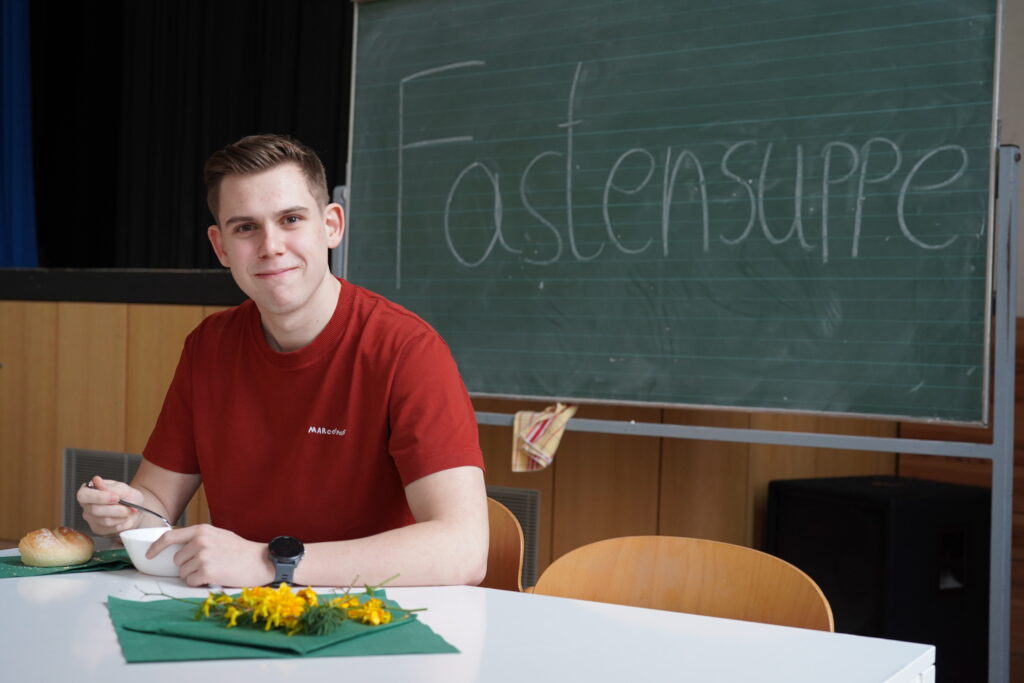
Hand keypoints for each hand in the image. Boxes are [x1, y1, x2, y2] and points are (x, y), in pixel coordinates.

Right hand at [77, 475, 145, 536]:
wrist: (135, 508)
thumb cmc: (127, 496)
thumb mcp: (123, 488)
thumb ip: (110, 487)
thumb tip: (96, 480)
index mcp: (88, 491)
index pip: (84, 496)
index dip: (99, 497)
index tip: (116, 497)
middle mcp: (87, 505)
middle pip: (95, 510)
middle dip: (116, 509)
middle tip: (128, 506)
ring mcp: (91, 518)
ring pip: (104, 520)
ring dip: (121, 516)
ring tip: (129, 511)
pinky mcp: (98, 529)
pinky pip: (110, 529)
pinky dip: (122, 523)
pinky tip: (125, 518)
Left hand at [149, 524, 273, 587]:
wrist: (260, 561)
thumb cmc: (241, 551)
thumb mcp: (219, 536)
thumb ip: (199, 538)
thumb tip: (179, 548)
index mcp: (202, 530)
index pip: (169, 537)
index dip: (156, 547)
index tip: (149, 555)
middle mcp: (200, 541)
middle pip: (177, 560)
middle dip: (187, 566)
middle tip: (207, 565)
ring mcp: (203, 556)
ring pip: (183, 573)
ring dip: (194, 575)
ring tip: (213, 570)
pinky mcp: (207, 571)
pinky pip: (191, 581)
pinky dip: (200, 583)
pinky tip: (214, 577)